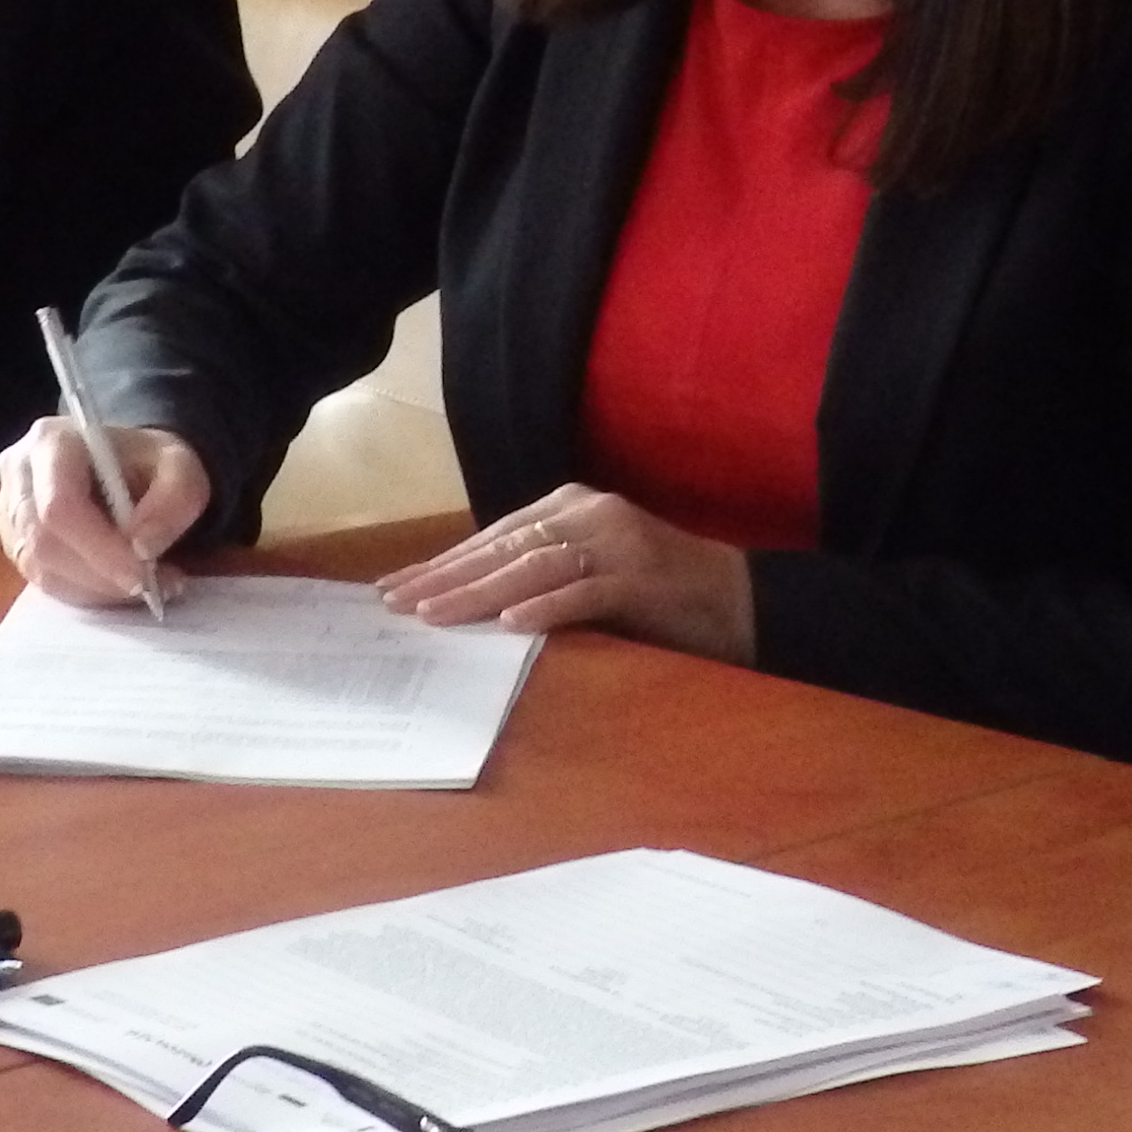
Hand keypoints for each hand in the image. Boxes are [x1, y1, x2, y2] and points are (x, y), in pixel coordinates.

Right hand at [0, 416, 210, 601]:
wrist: (126, 465)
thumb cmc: (148, 461)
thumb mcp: (181, 466)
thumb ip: (175, 500)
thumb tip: (142, 549)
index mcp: (52, 441)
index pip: (59, 506)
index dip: (99, 549)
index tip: (143, 576)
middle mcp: (19, 473)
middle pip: (44, 543)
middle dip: (100, 576)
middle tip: (151, 588)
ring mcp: (9, 511)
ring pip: (41, 569)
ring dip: (96, 589)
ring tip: (145, 585)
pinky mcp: (15, 541)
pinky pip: (43, 582)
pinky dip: (86, 593)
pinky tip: (118, 584)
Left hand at [378, 486, 753, 664]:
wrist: (737, 602)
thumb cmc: (654, 595)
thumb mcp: (588, 573)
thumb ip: (539, 575)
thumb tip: (464, 602)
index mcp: (573, 507)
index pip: (494, 536)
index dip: (443, 562)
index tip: (394, 588)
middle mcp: (591, 515)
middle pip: (504, 548)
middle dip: (445, 577)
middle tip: (395, 603)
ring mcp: (618, 544)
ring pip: (534, 566)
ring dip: (480, 592)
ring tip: (435, 614)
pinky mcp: (641, 578)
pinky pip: (585, 592)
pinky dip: (547, 607)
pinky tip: (511, 624)